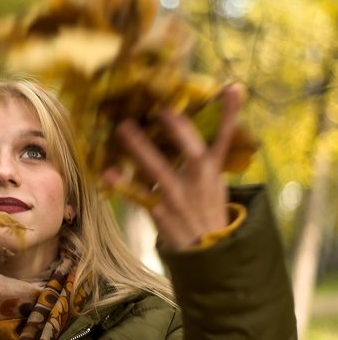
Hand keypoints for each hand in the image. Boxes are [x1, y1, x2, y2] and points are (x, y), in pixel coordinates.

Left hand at [101, 85, 243, 250]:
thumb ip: (203, 152)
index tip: (232, 89)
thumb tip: (188, 120)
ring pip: (159, 170)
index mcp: (213, 169)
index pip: (226, 138)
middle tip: (161, 108)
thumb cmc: (206, 205)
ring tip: (123, 129)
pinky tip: (106, 172)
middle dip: (178, 129)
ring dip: (140, 149)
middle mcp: (198, 181)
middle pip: (191, 151)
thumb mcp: (214, 179)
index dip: (230, 114)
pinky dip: (122, 184)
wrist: (207, 249)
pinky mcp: (160, 211)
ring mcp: (178, 196)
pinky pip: (139, 195)